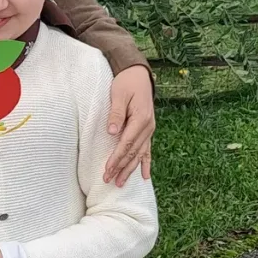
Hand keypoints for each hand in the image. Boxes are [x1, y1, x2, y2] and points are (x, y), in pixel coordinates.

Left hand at [103, 66, 155, 186]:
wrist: (139, 74)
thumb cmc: (126, 82)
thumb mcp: (119, 94)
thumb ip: (116, 113)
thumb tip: (112, 131)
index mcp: (140, 119)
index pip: (126, 143)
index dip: (117, 158)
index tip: (107, 169)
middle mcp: (148, 127)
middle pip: (133, 152)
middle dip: (120, 167)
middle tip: (108, 180)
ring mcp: (149, 129)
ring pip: (140, 154)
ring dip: (130, 169)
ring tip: (120, 183)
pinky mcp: (147, 130)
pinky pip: (147, 150)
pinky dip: (145, 163)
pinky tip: (144, 176)